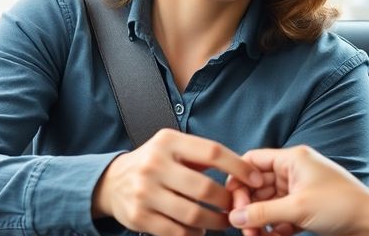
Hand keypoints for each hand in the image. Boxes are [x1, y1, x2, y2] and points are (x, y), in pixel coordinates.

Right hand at [92, 129, 262, 235]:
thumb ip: (203, 155)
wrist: (112, 182)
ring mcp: (145, 192)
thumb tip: (245, 169)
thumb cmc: (155, 163)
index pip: (213, 152)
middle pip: (204, 188)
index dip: (239, 167)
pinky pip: (177, 232)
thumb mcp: (174, 147)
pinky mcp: (139, 217)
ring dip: (215, 222)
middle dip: (227, 201)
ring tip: (224, 221)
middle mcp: (154, 164)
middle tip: (238, 207)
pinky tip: (200, 231)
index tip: (256, 179)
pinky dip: (194, 235)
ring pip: (193, 215)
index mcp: (168, 142)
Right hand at [225, 145, 368, 235]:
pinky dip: (274, 228)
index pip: (253, 161)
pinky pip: (280, 217)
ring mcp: (300, 191)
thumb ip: (262, 212)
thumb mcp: (297, 208)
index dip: (238, 180)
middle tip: (242, 227)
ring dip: (260, 221)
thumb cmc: (342, 205)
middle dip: (248, 207)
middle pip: (257, 186)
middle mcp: (294, 172)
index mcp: (293, 159)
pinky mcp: (305, 209)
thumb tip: (235, 217)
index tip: (231, 202)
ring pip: (268, 204)